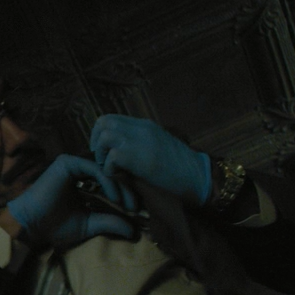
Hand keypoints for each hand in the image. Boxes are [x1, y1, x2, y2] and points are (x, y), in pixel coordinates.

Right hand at [5, 154, 137, 248]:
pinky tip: (114, 197)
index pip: (110, 182)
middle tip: (135, 207)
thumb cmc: (55, 226)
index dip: (125, 194)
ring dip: (120, 187)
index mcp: (82, 181)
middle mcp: (78, 169)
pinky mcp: (68, 162)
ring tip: (126, 204)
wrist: (32, 224)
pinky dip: (108, 183)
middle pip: (111, 174)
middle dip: (127, 190)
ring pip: (106, 170)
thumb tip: (134, 231)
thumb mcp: (89, 224)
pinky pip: (96, 169)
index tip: (135, 210)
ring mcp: (73, 164)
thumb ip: (110, 223)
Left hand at [90, 114, 212, 205]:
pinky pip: (113, 156)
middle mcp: (142, 128)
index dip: (100, 134)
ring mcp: (142, 141)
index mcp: (145, 125)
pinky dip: (110, 168)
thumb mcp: (157, 148)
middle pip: (104, 121)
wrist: (199, 176)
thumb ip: (138, 144)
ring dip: (102, 154)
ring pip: (105, 135)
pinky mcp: (142, 158)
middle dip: (96, 141)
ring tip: (110, 168)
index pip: (112, 118)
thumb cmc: (179, 168)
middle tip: (102, 159)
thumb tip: (116, 153)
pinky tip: (119, 176)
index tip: (103, 151)